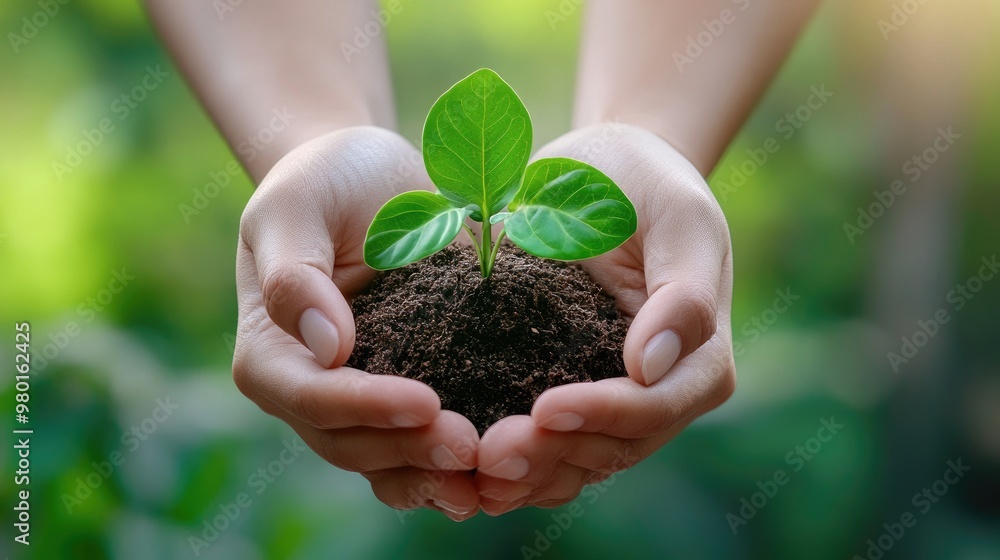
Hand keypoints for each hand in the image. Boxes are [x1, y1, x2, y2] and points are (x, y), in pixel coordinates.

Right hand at [232, 126, 480, 520]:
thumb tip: (329, 349)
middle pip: (352, 444)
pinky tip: (506, 470)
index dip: (366, 407)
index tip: (426, 402)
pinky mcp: (410, 396)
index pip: (312, 397)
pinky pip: (426, 447)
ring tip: (493, 474)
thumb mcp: (296, 205)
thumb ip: (295, 273)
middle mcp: (313, 392)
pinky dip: (458, 465)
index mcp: (273, 355)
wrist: (373, 178)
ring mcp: (363, 401)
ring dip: (438, 476)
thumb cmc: (324, 181)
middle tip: (473, 447)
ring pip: (390, 463)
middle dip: (411, 452)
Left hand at [474, 123, 735, 513]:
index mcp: (697, 357)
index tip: (546, 408)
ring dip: (528, 474)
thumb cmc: (644, 184)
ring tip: (475, 471)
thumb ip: (682, 293)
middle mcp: (657, 392)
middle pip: (612, 447)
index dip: (605, 416)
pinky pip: (543, 445)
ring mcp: (608, 399)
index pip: (656, 406)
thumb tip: (651, 368)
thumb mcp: (679, 217)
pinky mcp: (562, 392)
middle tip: (491, 456)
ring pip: (575, 461)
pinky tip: (466, 470)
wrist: (598, 172)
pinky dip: (513, 464)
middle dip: (553, 456)